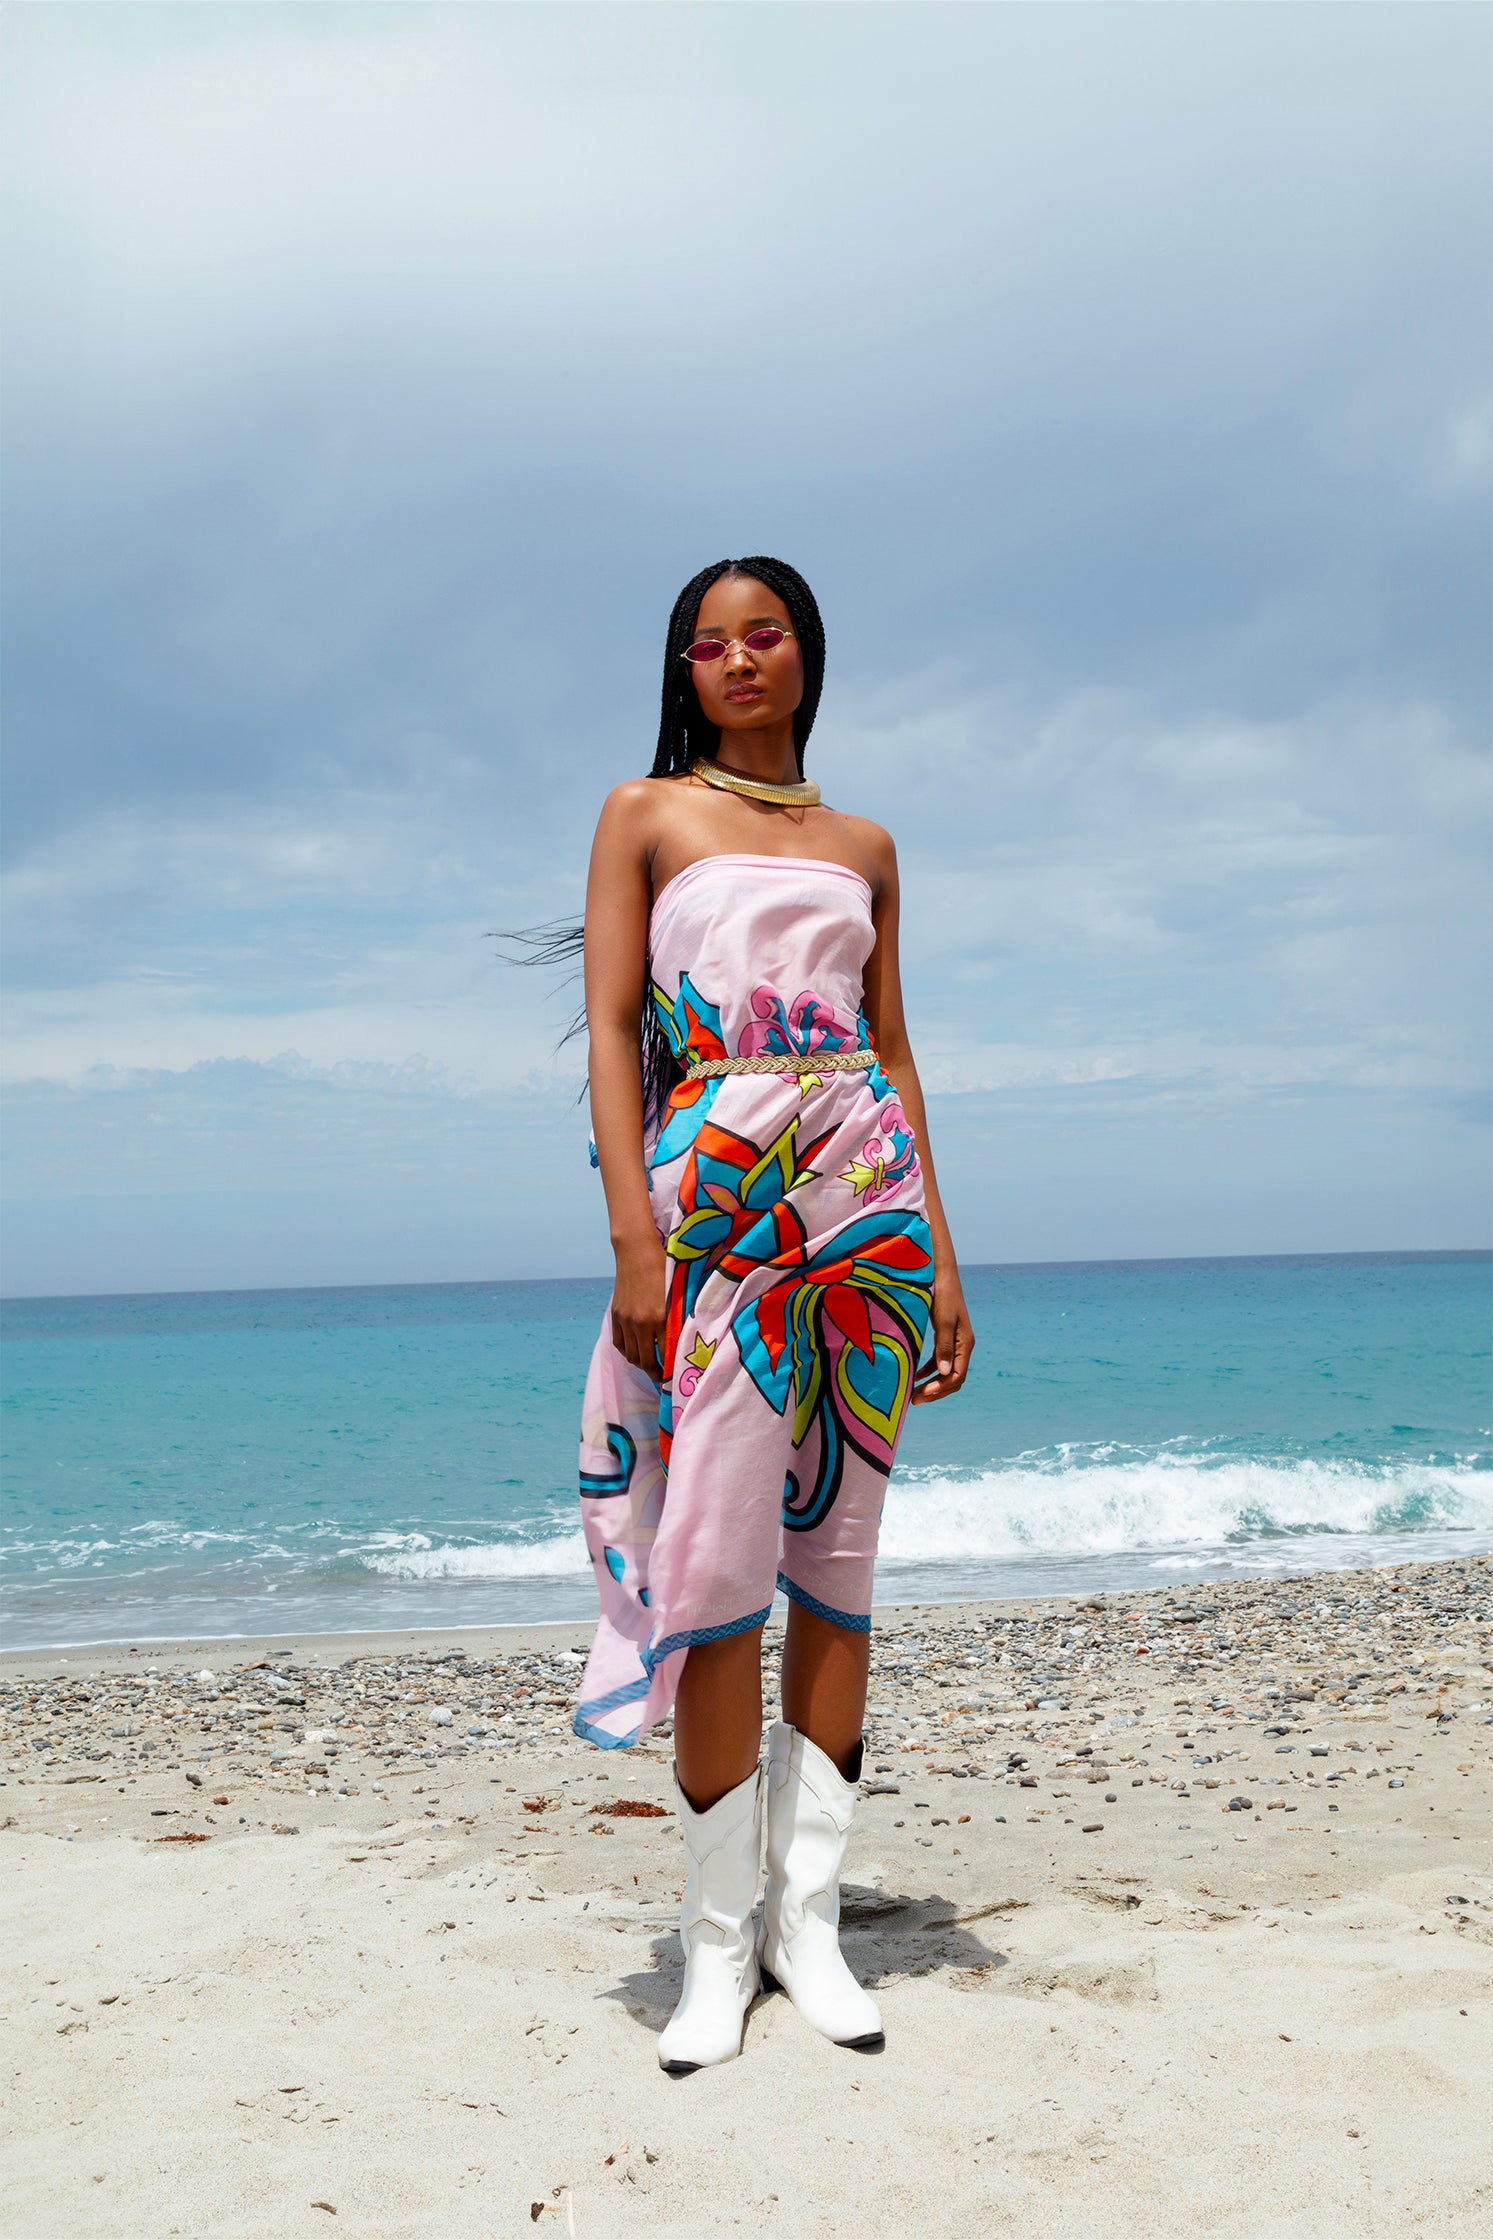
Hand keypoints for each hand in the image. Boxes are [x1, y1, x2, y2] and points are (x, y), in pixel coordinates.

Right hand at [611, 1233, 668, 1384]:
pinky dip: (627, 1352)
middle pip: (646, 1360)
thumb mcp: (675, 1294)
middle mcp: (640, 1323)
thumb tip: (682, 1339)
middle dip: (655, 1373)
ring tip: (650, 1366)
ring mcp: (625, 1320)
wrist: (636, 1251)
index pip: (665, 1353)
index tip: (676, 1374)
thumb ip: (676, 1318)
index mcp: (658, 1318)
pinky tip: (635, 1352)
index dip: (670, 1367)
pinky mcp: (616, 1315)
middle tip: (663, 1377)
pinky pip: (619, 1343)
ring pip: (631, 1355)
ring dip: (641, 1364)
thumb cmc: (663, 1268)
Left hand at [912, 1276, 974, 1403]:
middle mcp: (962, 1345)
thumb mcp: (942, 1319)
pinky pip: (939, 1362)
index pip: (957, 1376)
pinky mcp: (945, 1337)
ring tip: (913, 1394)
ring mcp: (954, 1342)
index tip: (921, 1394)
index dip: (940, 1388)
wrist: (940, 1273)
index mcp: (965, 1343)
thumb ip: (943, 1346)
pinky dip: (928, 1372)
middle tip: (914, 1401)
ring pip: (946, 1372)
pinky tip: (915, 1377)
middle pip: (953, 1378)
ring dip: (931, 1384)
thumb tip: (946, 1374)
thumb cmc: (942, 1293)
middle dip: (935, 1392)